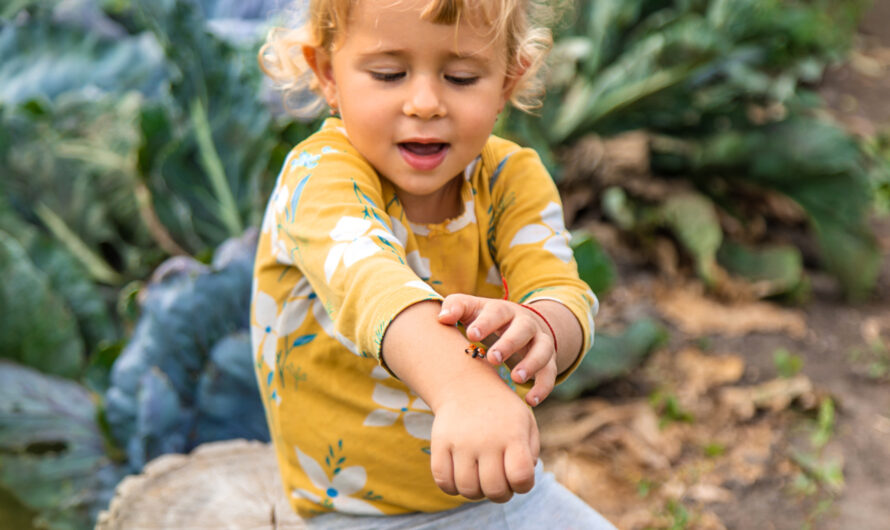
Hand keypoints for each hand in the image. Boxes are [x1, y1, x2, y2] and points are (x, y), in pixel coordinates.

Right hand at [429, 381, 538, 501]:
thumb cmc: (501, 411)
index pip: (521, 477)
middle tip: (500, 482)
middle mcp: (487, 438)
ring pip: (467, 489)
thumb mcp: (525, 423)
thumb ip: (530, 454)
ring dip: (477, 492)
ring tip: (480, 479)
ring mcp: (461, 441)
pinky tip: (460, 476)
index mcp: (512, 434)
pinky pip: (443, 481)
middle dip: (501, 494)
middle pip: (494, 490)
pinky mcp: (440, 443)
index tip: (519, 476)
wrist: (467, 384)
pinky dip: (452, 487)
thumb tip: (520, 480)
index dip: (523, 486)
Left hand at [437, 294, 556, 405]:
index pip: (497, 312)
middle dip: (509, 343)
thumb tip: (442, 318)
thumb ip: (455, 308)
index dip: (485, 322)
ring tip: (517, 378)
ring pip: (543, 349)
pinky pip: (550, 373)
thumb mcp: (472, 309)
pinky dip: (543, 386)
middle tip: (493, 358)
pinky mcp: (548, 360)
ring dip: (532, 364)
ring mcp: (539, 341)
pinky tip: (531, 401)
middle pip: (523, 328)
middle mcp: (525, 323)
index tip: (471, 334)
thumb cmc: (487, 320)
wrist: (523, 324)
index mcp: (504, 310)